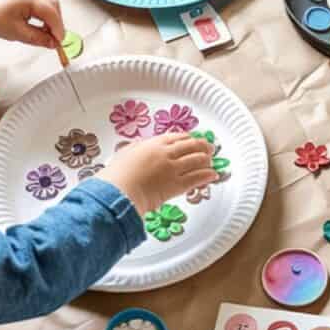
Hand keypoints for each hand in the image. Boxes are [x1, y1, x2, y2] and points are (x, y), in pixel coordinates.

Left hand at [0, 0, 65, 48]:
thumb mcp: (17, 32)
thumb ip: (38, 38)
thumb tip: (51, 43)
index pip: (52, 14)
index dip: (58, 29)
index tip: (59, 42)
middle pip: (54, 6)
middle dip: (57, 23)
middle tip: (55, 39)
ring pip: (48, 5)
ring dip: (51, 19)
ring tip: (47, 34)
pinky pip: (40, 4)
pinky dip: (44, 16)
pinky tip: (40, 26)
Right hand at [100, 132, 217, 214]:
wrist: (119, 191)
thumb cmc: (117, 175)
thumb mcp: (124, 153)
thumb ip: (135, 148)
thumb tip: (139, 146)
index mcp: (153, 144)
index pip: (177, 137)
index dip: (188, 138)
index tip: (192, 139)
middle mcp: (166, 153)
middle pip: (191, 146)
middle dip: (203, 146)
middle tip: (209, 148)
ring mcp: (173, 169)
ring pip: (196, 160)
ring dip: (207, 160)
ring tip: (212, 161)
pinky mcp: (176, 185)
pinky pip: (196, 178)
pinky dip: (207, 175)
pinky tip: (212, 175)